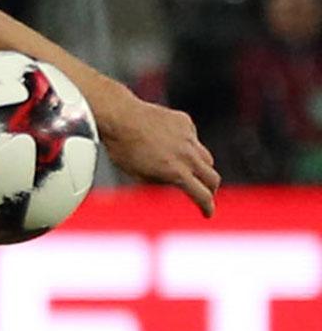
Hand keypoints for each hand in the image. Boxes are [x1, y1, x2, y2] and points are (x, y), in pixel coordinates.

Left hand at [101, 95, 219, 217]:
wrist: (119, 118)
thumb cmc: (123, 149)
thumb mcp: (140, 175)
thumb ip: (161, 181)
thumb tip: (175, 183)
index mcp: (176, 172)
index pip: (202, 195)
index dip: (206, 206)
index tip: (207, 213)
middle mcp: (187, 155)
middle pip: (212, 177)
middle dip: (210, 189)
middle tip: (205, 193)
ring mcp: (189, 137)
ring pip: (206, 157)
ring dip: (202, 168)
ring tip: (191, 172)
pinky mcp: (186, 123)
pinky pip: (193, 139)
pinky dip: (188, 146)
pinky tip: (172, 145)